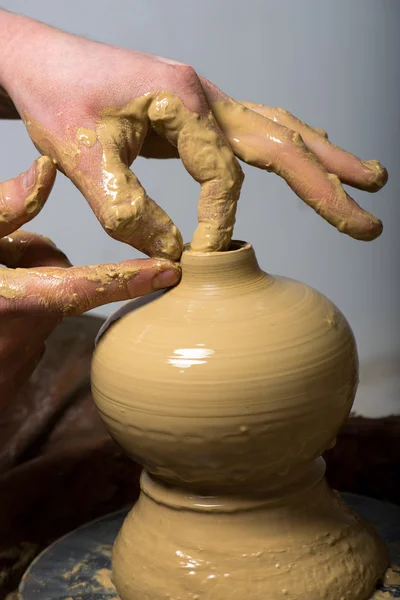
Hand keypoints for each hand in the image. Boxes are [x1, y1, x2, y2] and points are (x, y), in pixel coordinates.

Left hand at [0, 12, 386, 259]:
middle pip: (283, 145)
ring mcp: (207, 100)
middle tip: (369, 222)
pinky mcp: (200, 112)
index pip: (224, 176)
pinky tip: (311, 152)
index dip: (219, 221)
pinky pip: (258, 127)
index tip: (205, 255)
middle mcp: (207, 95)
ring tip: (371, 179)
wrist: (40, 62)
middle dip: (327, 188)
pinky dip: (292, 144)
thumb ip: (127, 210)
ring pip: (281, 130)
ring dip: (326, 160)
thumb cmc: (55, 98)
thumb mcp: (80, 156)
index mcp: (183, 101)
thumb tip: (175, 253)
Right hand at [0, 163, 179, 406]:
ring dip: (24, 294)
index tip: (170, 272)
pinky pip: (28, 336)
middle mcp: (21, 335)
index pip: (85, 285)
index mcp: (11, 298)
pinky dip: (15, 322)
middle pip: (56, 285)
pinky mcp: (9, 379)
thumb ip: (6, 208)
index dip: (131, 278)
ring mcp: (15, 362)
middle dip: (37, 267)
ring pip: (43, 310)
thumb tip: (47, 171)